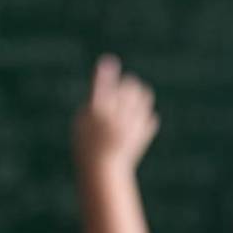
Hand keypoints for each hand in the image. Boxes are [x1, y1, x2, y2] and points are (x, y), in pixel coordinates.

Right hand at [74, 55, 159, 170]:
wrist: (103, 171)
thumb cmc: (87, 144)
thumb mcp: (82, 122)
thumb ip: (95, 100)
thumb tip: (111, 80)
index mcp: (96, 113)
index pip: (101, 88)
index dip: (104, 74)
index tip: (109, 62)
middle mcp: (115, 117)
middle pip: (129, 86)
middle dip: (127, 84)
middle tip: (123, 88)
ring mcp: (131, 125)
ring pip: (144, 96)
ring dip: (139, 94)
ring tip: (130, 102)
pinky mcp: (143, 133)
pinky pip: (150, 116)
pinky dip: (143, 117)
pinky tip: (133, 125)